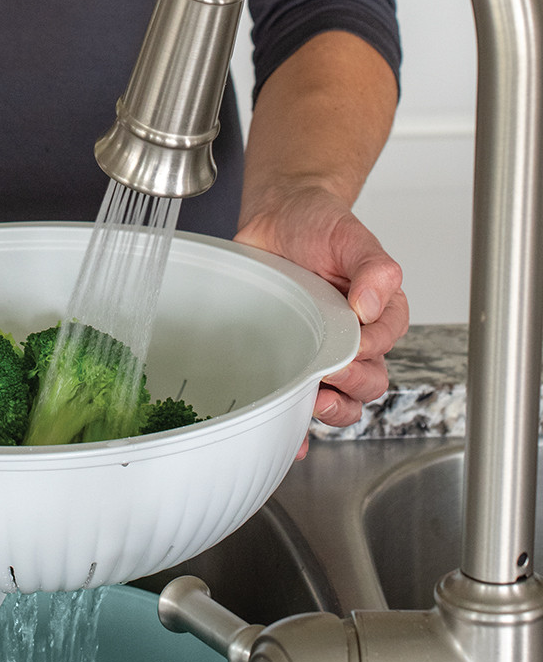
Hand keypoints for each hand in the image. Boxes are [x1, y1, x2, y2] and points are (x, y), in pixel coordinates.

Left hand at [234, 183, 408, 456]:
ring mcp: (318, 354)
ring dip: (334, 410)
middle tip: (331, 373)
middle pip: (368, 382)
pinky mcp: (288, 363)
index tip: (355, 345)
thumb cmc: (316, 227)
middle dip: (354, 385)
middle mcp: (352, 339)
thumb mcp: (348, 236)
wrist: (274, 221)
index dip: (373, 349)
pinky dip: (299, 430)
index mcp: (375, 313)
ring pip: (341, 400)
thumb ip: (372, 266)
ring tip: (316, 401)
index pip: (386, 343)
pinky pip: (298, 406)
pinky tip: (295, 441)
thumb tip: (373, 302)